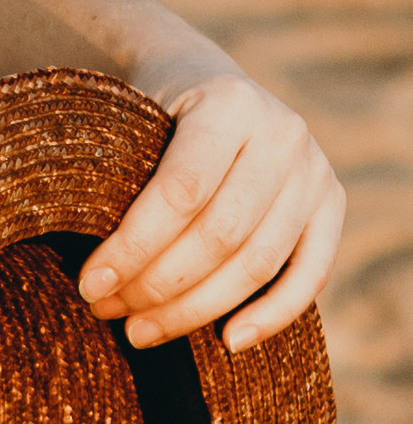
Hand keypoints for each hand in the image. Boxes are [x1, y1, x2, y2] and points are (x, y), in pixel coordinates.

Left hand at [78, 73, 343, 350]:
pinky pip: (311, 274)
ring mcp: (314, 170)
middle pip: (220, 235)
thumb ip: (121, 177)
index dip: (133, 248)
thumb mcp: (132, 119)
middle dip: (157, 285)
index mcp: (229, 104)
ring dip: (196, 309)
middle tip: (107, 311)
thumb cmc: (153, 111)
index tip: (90, 285)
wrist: (205, 81)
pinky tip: (229, 342)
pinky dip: (273, 315)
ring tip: (141, 330)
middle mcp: (283, 134)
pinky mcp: (332, 204)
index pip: (181, 192)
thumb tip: (91, 272)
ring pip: (258, 263)